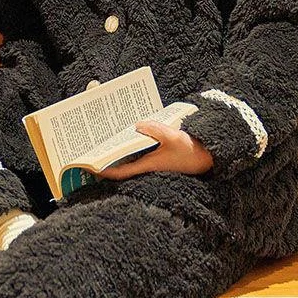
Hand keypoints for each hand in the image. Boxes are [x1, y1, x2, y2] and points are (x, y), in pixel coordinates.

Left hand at [96, 121, 214, 179]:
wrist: (207, 157)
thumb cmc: (190, 151)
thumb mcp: (174, 137)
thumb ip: (156, 130)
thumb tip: (138, 125)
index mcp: (148, 165)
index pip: (120, 172)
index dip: (104, 171)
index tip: (90, 166)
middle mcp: (147, 166)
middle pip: (121, 165)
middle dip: (107, 159)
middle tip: (92, 149)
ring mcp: (151, 163)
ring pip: (129, 159)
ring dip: (118, 152)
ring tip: (104, 141)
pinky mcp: (157, 158)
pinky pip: (138, 153)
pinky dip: (130, 146)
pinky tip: (127, 135)